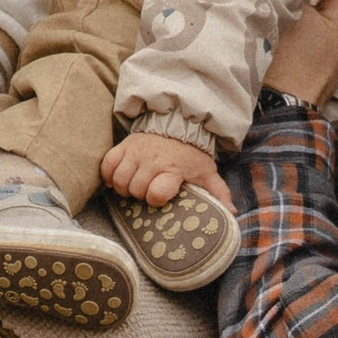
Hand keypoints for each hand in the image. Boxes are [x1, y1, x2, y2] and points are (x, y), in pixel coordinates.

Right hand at [102, 127, 230, 208]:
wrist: (178, 124)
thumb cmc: (191, 154)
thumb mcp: (207, 172)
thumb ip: (218, 192)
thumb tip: (230, 213)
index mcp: (173, 168)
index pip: (156, 193)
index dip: (155, 199)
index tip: (159, 198)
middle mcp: (153, 159)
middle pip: (136, 189)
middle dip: (140, 195)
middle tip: (147, 192)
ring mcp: (136, 151)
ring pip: (119, 179)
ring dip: (124, 188)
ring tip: (133, 187)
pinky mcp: (124, 145)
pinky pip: (107, 164)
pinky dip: (109, 175)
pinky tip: (118, 178)